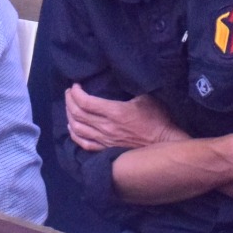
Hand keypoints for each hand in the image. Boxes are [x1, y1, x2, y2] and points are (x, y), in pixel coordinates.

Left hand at [65, 85, 186, 151]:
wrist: (163, 143)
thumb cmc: (157, 118)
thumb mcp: (145, 98)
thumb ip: (128, 91)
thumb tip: (117, 83)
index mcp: (115, 112)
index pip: (86, 102)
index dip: (76, 93)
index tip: (76, 86)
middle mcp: (106, 127)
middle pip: (78, 114)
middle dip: (69, 101)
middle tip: (69, 93)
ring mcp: (105, 140)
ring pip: (77, 129)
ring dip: (69, 116)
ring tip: (69, 106)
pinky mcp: (106, 150)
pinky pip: (84, 144)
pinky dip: (74, 134)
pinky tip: (72, 127)